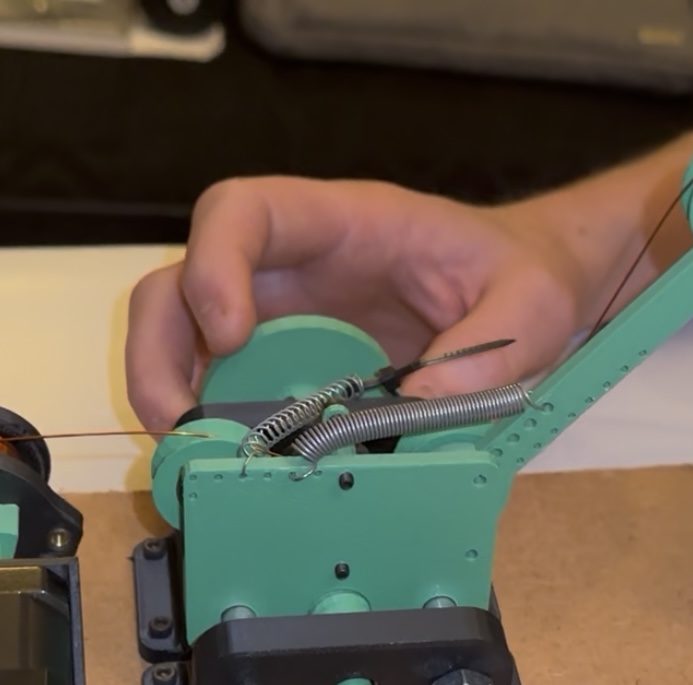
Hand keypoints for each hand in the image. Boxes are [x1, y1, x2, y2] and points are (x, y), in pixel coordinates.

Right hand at [124, 177, 597, 429]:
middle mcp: (293, 264)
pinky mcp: (287, 364)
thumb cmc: (523, 276)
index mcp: (343, 223)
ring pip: (182, 334)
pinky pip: (223, 386)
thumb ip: (491, 349)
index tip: (229, 334)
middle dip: (159, 346)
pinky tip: (228, 464)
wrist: (529, 293)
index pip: (244, 211)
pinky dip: (210, 427)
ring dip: (168, 393)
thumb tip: (419, 404)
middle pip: (181, 280)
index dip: (215, 264)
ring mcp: (282, 315)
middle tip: (177, 419)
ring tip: (190, 454)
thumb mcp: (533, 304)